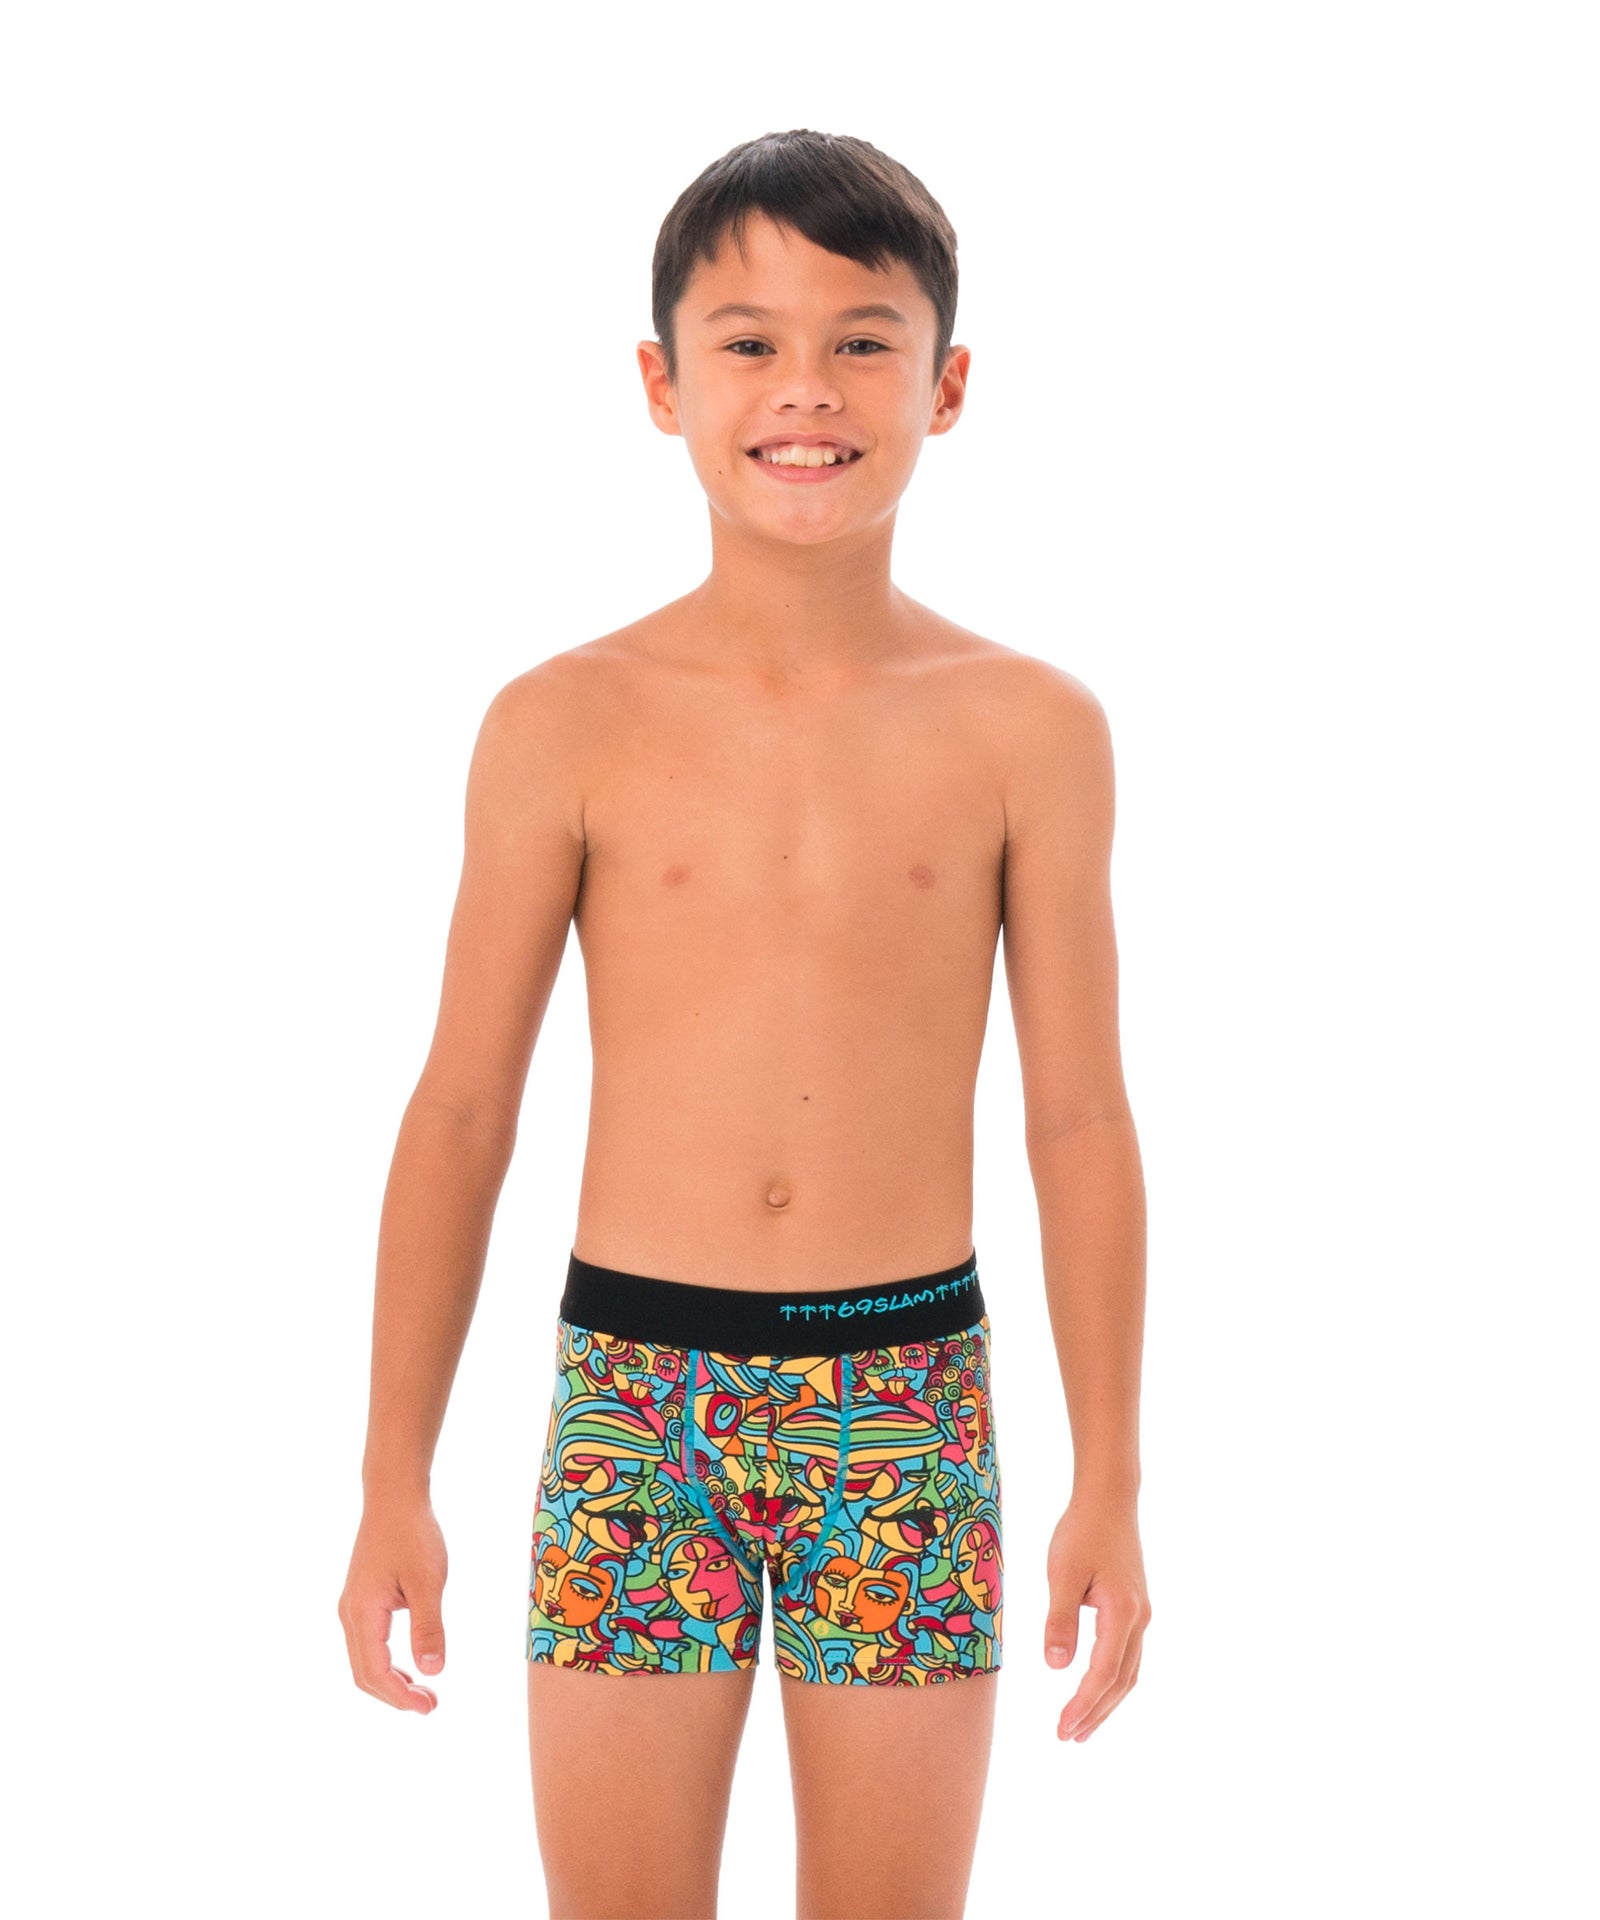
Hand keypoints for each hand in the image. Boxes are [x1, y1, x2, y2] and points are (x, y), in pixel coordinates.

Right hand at [339, 1494, 448, 1713]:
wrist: (394, 1496)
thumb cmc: (412, 1534)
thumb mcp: (427, 1582)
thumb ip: (429, 1627)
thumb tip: (433, 1671)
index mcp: (362, 1613)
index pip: (374, 1672)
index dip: (399, 1696)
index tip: (429, 1707)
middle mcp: (349, 1614)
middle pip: (364, 1673)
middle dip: (394, 1695)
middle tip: (430, 1705)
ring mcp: (352, 1606)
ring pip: (364, 1659)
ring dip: (390, 1681)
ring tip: (422, 1692)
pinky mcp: (361, 1599)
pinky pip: (367, 1643)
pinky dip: (386, 1662)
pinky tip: (409, 1665)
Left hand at [1043, 1491, 1149, 1741]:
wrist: (1109, 1499)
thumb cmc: (1082, 1532)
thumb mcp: (1062, 1573)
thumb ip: (1059, 1620)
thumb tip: (1057, 1668)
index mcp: (1122, 1612)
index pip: (1103, 1673)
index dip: (1083, 1704)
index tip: (1062, 1728)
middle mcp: (1140, 1619)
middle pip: (1121, 1681)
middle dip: (1095, 1713)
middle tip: (1068, 1738)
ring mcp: (1141, 1614)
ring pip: (1128, 1672)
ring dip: (1106, 1702)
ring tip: (1081, 1727)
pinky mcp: (1135, 1608)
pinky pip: (1128, 1656)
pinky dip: (1113, 1681)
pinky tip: (1096, 1689)